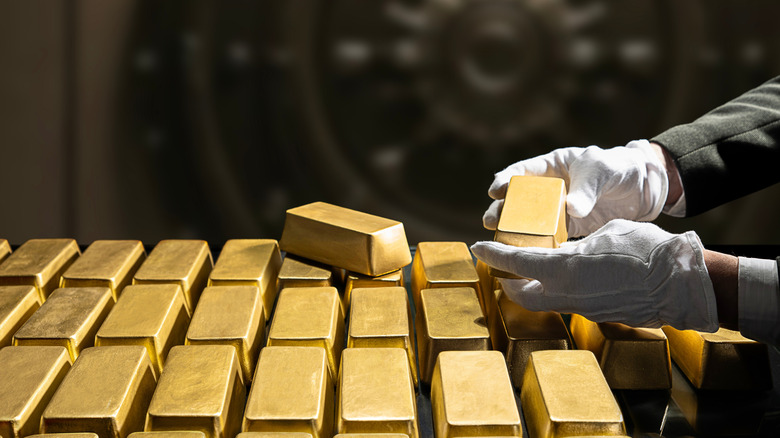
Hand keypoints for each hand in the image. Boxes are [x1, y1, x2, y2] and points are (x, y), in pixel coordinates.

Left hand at [471, 219, 718, 330]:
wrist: (681, 282)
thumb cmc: (645, 249)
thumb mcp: (604, 234)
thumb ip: (577, 245)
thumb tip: (568, 251)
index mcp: (564, 269)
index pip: (516, 264)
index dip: (494, 256)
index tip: (479, 248)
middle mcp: (567, 294)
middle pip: (522, 295)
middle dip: (508, 282)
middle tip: (501, 269)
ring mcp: (584, 309)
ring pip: (547, 302)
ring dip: (535, 289)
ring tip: (532, 273)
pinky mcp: (599, 315)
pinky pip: (570, 304)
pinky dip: (560, 292)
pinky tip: (568, 279)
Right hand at [482, 139, 668, 236]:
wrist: (645, 188)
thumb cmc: (619, 167)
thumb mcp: (602, 171)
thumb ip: (587, 189)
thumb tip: (571, 209)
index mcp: (552, 167)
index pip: (521, 172)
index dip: (505, 180)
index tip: (495, 191)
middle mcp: (549, 189)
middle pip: (517, 200)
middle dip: (501, 210)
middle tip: (491, 221)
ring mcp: (557, 210)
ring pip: (528, 221)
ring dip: (513, 231)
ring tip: (501, 241)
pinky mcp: (568, 229)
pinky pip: (548, 237)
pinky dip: (537, 245)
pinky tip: (527, 255)